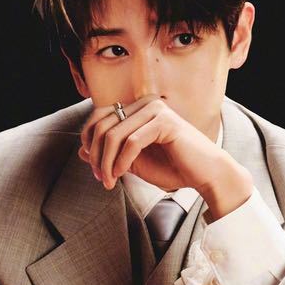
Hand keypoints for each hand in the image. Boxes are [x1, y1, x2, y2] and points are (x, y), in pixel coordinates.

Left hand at [78, 95, 234, 197]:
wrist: (204, 175)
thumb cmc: (172, 168)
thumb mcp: (132, 163)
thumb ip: (109, 154)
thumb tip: (80, 150)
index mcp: (138, 109)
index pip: (99, 118)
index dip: (90, 143)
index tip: (96, 171)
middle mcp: (145, 103)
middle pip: (102, 125)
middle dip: (96, 155)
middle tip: (101, 179)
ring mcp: (155, 109)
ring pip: (114, 134)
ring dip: (106, 162)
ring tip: (110, 181)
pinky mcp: (165, 121)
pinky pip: (132, 142)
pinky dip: (121, 161)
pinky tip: (121, 175)